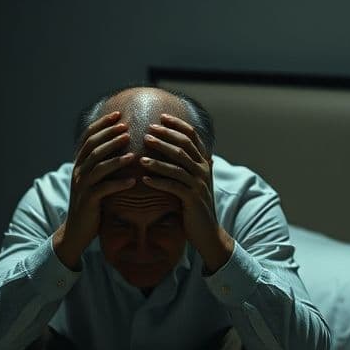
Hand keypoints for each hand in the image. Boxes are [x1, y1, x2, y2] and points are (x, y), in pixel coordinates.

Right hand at [55, 110, 135, 268]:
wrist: (77, 230)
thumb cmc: (92, 204)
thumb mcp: (94, 180)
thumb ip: (102, 163)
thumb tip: (120, 144)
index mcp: (80, 164)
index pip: (89, 137)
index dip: (102, 125)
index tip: (118, 114)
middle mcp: (78, 172)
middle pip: (93, 148)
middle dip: (110, 136)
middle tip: (127, 127)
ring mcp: (82, 186)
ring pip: (98, 167)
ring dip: (116, 158)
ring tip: (133, 152)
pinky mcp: (88, 201)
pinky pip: (104, 190)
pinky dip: (119, 184)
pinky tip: (133, 181)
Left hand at [139, 113, 233, 272]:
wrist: (208, 232)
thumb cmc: (196, 206)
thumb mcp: (196, 182)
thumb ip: (194, 166)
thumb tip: (194, 150)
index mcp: (204, 163)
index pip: (193, 136)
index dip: (178, 125)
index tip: (161, 116)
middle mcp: (204, 170)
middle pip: (184, 146)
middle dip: (165, 137)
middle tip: (147, 131)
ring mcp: (199, 184)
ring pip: (178, 164)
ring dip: (158, 158)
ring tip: (141, 155)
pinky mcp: (192, 199)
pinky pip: (173, 186)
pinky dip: (158, 181)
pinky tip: (144, 179)